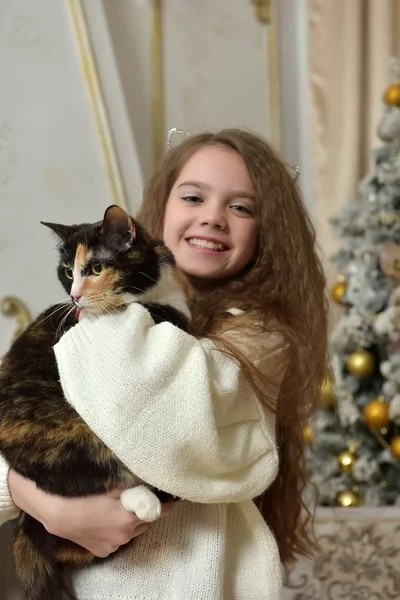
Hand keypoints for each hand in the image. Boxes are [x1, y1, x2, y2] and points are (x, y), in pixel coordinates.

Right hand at [8, 470, 173, 556]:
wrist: (57, 512)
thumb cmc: (85, 495)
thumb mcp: (113, 486)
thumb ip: (135, 485)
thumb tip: (151, 478)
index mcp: (130, 519)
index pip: (159, 511)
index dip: (167, 504)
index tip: (174, 498)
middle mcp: (125, 536)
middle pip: (144, 522)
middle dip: (144, 511)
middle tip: (137, 499)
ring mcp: (114, 546)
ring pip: (131, 532)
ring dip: (130, 522)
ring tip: (119, 509)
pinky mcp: (102, 552)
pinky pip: (117, 540)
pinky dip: (117, 532)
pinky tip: (106, 521)